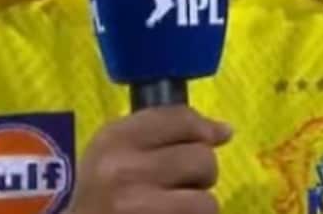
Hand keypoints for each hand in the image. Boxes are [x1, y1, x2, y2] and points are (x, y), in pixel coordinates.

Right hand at [65, 105, 232, 213]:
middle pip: (201, 158)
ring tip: (177, 207)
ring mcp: (138, 207)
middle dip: (202, 173)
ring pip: (206, 201)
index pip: (178, 118)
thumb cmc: (99, 194)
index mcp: (115, 138)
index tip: (214, 138)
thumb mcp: (113, 152)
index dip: (203, 128)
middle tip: (183, 185)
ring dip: (199, 207)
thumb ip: (158, 134)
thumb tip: (223, 131)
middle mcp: (125, 169)